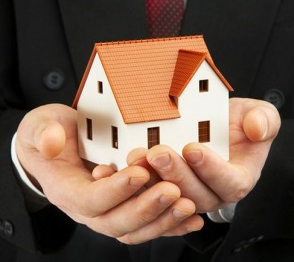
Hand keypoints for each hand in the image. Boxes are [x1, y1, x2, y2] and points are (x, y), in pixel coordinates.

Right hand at [15, 104, 202, 243]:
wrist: (59, 148)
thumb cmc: (51, 136)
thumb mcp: (40, 126)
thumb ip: (43, 132)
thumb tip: (51, 143)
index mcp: (67, 190)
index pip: (90, 200)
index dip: (115, 190)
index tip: (139, 173)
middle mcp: (89, 207)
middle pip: (117, 222)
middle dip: (146, 208)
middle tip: (172, 191)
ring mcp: (108, 210)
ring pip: (136, 229)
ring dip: (162, 220)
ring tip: (187, 204)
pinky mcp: (125, 207)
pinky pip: (148, 224)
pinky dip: (170, 224)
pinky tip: (192, 217)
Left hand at [127, 98, 280, 212]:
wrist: (213, 124)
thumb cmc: (235, 122)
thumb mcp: (256, 114)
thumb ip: (264, 120)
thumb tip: (257, 129)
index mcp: (237, 178)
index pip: (229, 183)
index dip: (211, 169)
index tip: (193, 148)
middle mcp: (212, 191)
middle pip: (195, 194)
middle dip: (176, 174)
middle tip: (158, 152)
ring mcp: (187, 191)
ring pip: (171, 197)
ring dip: (153, 179)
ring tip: (138, 157)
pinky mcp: (166, 187)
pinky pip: (153, 192)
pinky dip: (140, 181)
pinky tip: (129, 164)